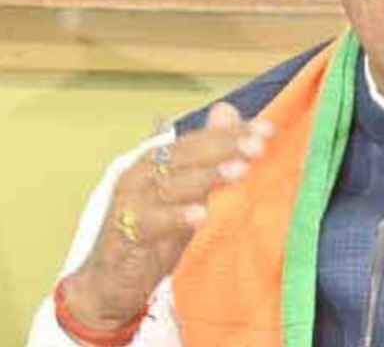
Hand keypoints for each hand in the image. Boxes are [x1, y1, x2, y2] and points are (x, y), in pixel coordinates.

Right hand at [61, 102, 272, 333]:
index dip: (233, 133)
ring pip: (171, 183)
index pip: (200, 140)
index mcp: (158, 159)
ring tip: (239, 171)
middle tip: (258, 147)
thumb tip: (227, 109)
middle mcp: (142, 173)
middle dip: (225, 148)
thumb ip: (208, 154)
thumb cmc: (155, 231)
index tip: (267, 130)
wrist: (109, 281)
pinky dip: (176, 217)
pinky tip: (201, 215)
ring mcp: (131, 201)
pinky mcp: (124, 231)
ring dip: (207, 176)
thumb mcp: (188, 191)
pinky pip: (152, 221)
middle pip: (187, 155)